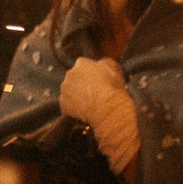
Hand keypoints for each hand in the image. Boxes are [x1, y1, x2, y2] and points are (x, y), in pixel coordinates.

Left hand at [58, 56, 140, 174]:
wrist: (110, 112)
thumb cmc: (117, 91)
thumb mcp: (118, 70)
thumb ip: (107, 66)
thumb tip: (103, 67)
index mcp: (82, 64)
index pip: (85, 68)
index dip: (94, 79)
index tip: (101, 87)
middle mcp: (69, 76)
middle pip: (76, 82)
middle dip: (85, 90)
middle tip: (98, 101)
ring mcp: (64, 94)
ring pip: (72, 97)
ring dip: (80, 103)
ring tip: (94, 112)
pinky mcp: (64, 110)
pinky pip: (71, 111)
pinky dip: (78, 115)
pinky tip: (88, 119)